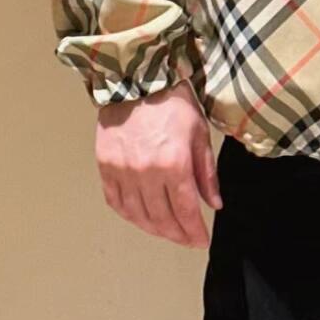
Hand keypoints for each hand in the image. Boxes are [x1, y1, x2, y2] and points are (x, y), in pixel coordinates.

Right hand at [95, 80, 222, 247]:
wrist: (137, 79)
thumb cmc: (172, 102)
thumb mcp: (199, 132)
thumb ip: (206, 172)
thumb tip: (214, 203)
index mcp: (174, 162)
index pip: (186, 210)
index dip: (195, 231)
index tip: (202, 241)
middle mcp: (147, 172)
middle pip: (162, 219)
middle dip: (176, 234)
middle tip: (186, 239)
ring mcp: (123, 171)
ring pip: (138, 215)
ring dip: (154, 229)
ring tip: (166, 231)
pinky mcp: (106, 167)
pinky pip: (116, 202)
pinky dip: (129, 215)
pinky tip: (139, 217)